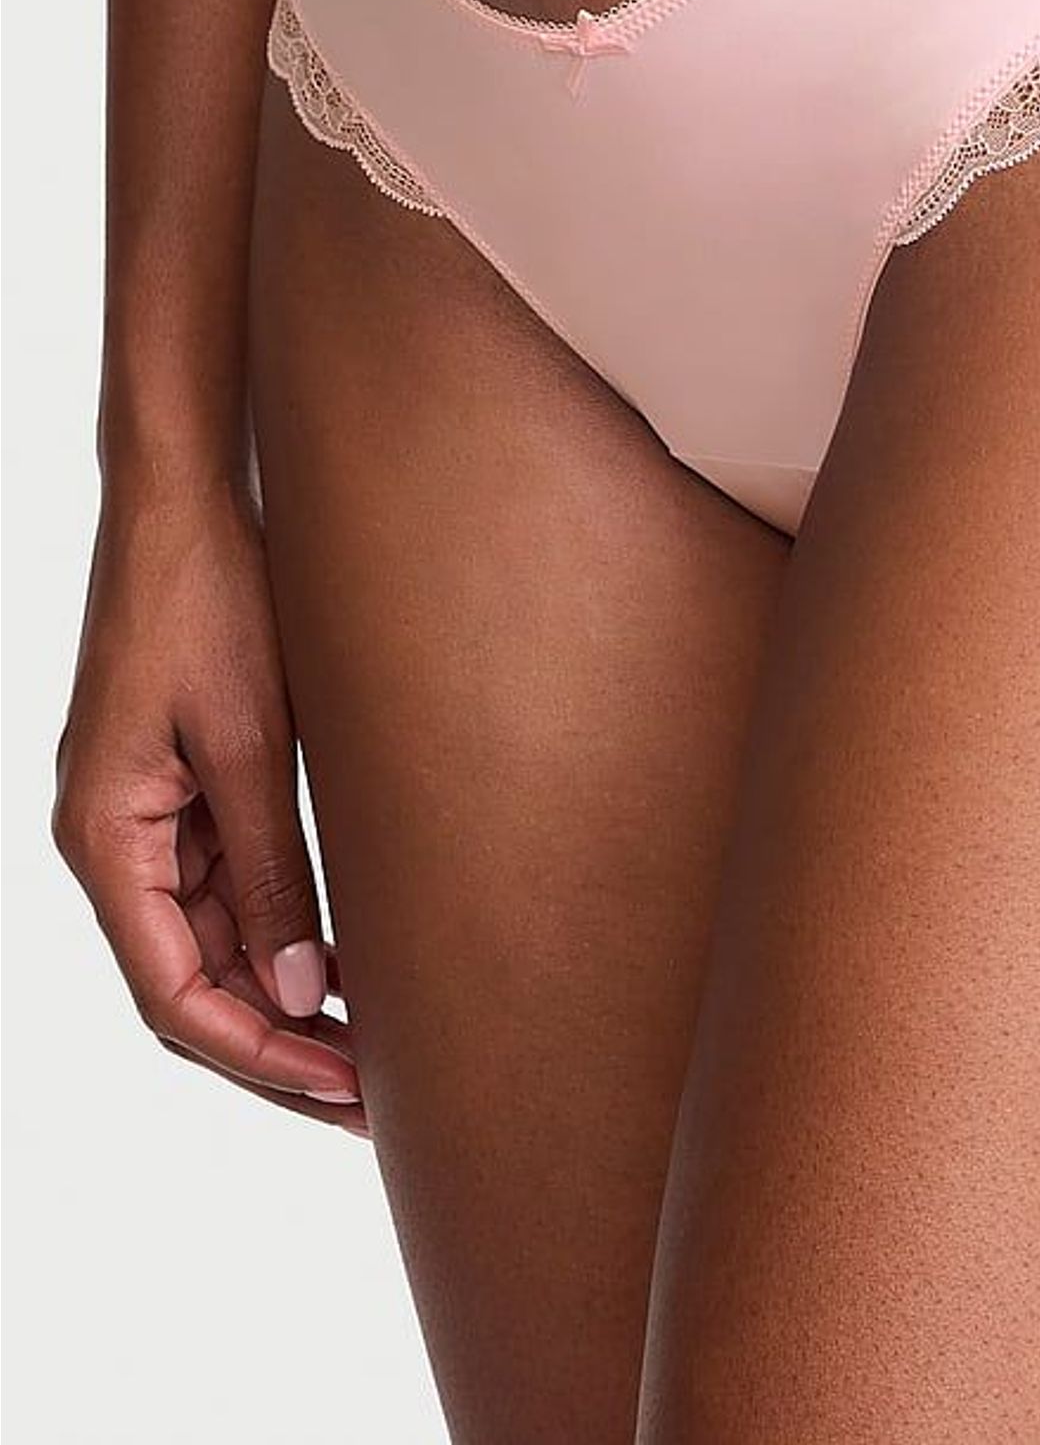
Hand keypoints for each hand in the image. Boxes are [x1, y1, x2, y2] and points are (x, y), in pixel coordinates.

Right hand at [52, 477, 364, 1133]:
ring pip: (211, 945)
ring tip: (376, 1046)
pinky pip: (224, 887)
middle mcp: (112, 842)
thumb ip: (273, 865)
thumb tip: (299, 989)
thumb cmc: (208, 598)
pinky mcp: (181, 787)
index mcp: (105, 840)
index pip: (174, 996)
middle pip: (191, 985)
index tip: (346, 1094)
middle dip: (279, 1048)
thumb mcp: (252, 738)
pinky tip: (347, 960)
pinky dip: (280, 931)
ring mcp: (145, 817)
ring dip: (283, 998)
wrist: (188, 497)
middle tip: (375, 1099)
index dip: (260, 1057)